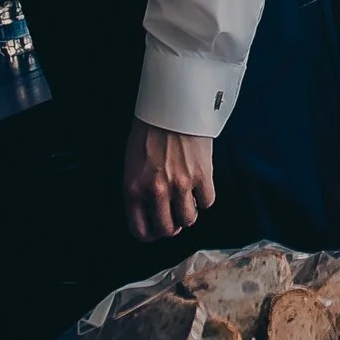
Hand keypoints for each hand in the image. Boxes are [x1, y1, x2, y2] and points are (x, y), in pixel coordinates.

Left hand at [124, 120, 214, 241]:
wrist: (172, 105)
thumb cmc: (149, 130)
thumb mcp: (132, 162)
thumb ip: (138, 189)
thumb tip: (150, 210)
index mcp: (134, 188)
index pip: (139, 230)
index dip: (150, 234)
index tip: (156, 229)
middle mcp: (156, 190)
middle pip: (167, 229)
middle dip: (171, 226)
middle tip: (175, 217)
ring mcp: (181, 184)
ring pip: (189, 219)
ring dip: (189, 213)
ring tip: (188, 199)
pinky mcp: (202, 175)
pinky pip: (207, 201)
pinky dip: (205, 197)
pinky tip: (200, 185)